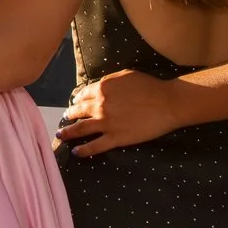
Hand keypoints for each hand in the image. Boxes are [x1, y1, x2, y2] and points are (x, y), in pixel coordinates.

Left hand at [59, 69, 183, 155]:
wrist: (167, 103)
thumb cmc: (150, 86)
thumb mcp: (125, 75)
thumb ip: (109, 81)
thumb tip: (99, 87)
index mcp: (102, 89)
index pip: (83, 95)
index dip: (77, 100)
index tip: (75, 103)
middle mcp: (100, 106)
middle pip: (78, 112)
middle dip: (69, 115)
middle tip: (64, 119)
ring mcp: (106, 123)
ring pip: (81, 129)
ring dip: (68, 133)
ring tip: (61, 135)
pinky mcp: (115, 138)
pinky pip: (94, 146)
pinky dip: (83, 150)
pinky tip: (76, 152)